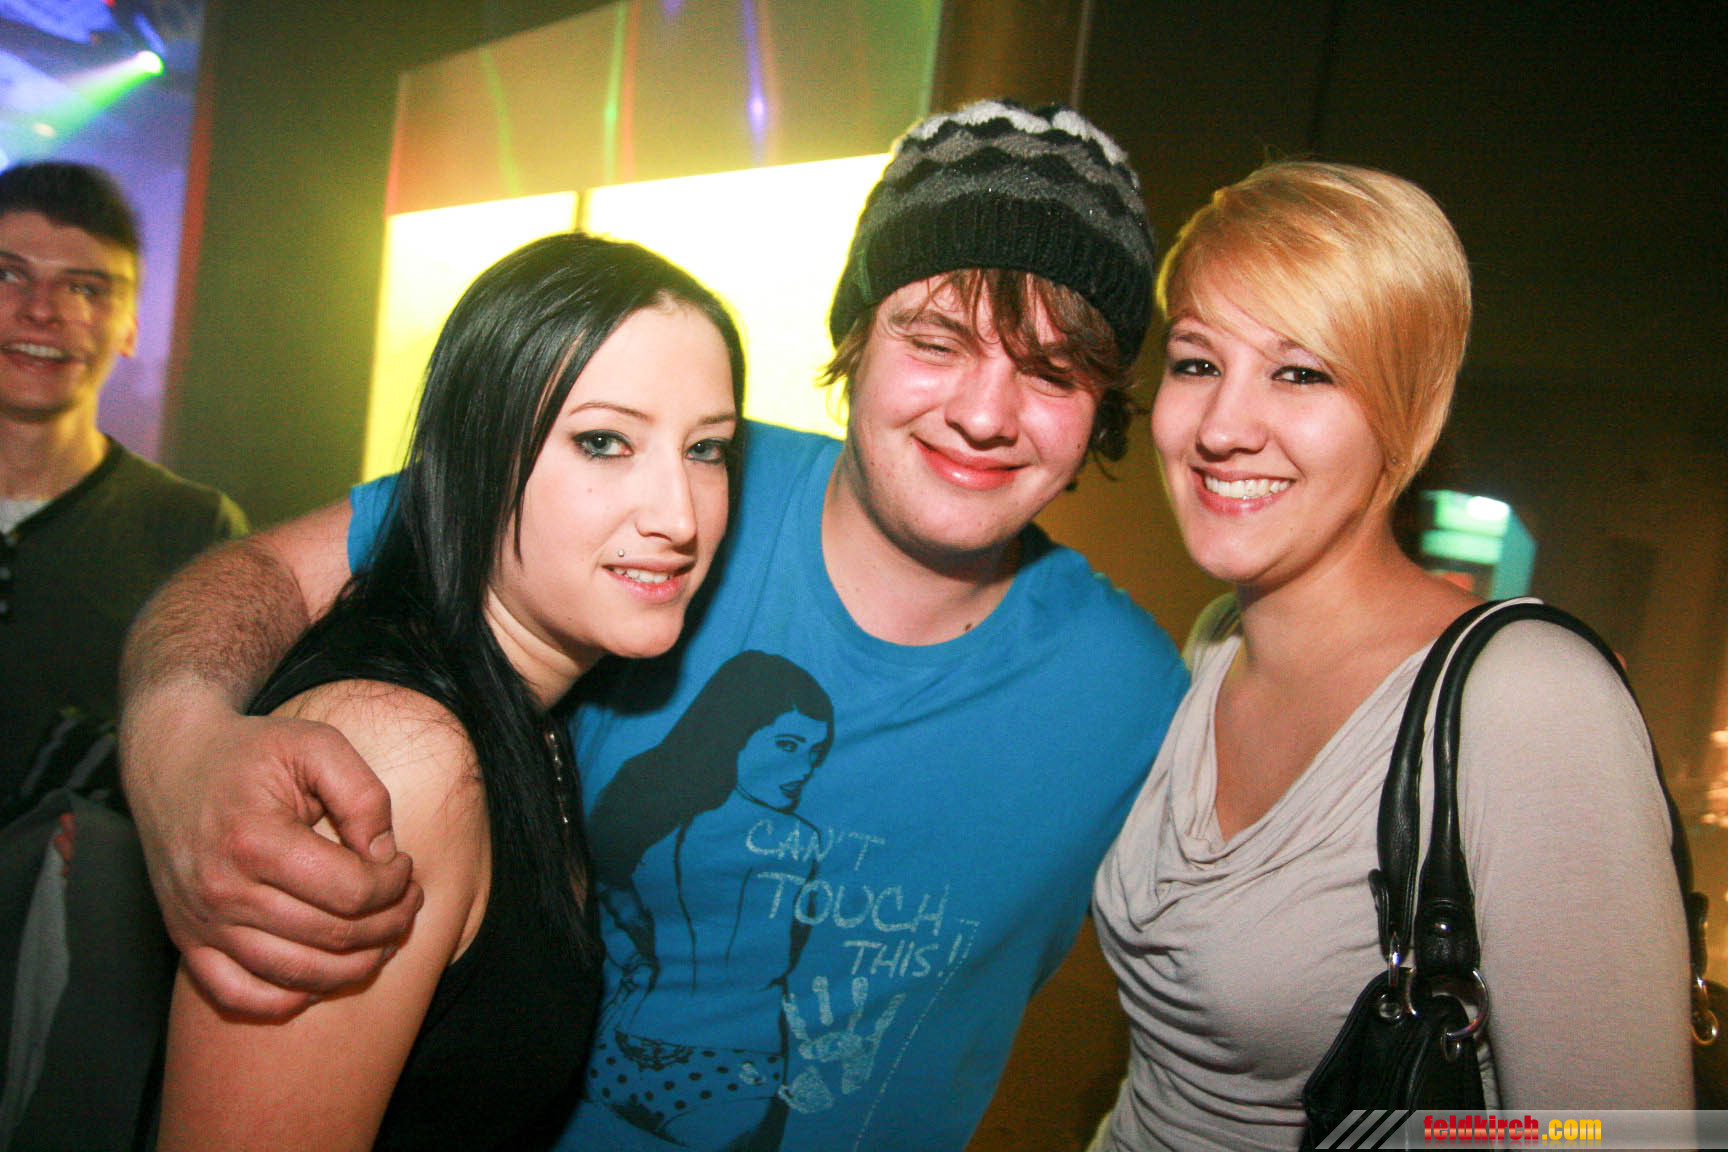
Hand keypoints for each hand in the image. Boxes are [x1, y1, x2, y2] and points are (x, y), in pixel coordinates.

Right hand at [124, 687, 422, 1018]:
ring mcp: (201, 922)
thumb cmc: (252, 752)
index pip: (351, 892)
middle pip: (331, 937)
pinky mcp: (186, 940)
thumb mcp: (317, 746)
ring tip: (381, 937)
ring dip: (355, 965)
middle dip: (389, 924)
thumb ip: (364, 797)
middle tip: (407, 902)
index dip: (394, 886)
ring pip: (296, 975)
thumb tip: (385, 858)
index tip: (403, 865)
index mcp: (255, 839)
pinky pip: (239, 996)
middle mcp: (222, 890)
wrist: (172, 762)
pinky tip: (322, 974)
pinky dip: (288, 999)